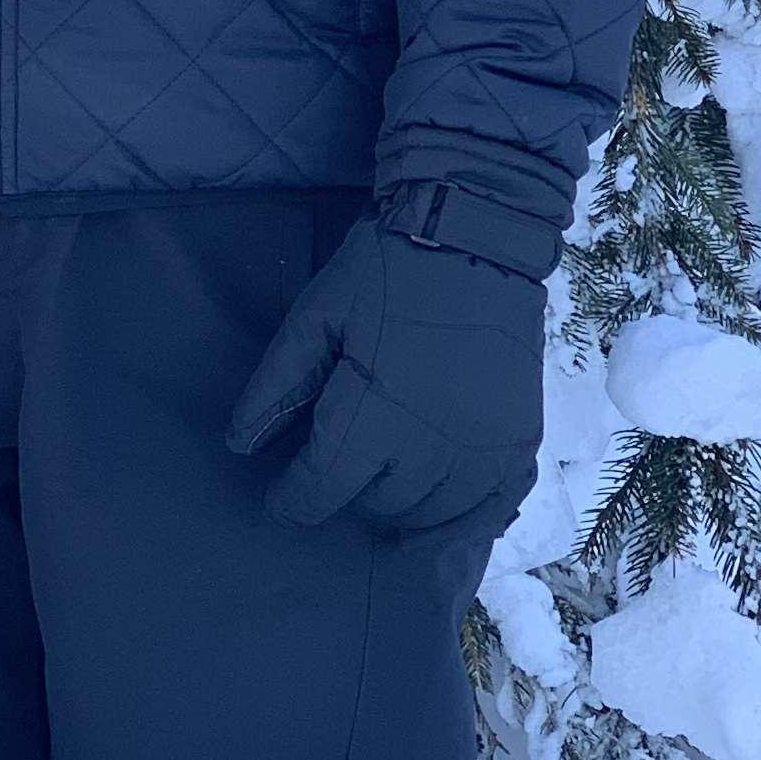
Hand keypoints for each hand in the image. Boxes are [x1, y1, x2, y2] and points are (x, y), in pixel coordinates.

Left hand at [226, 216, 546, 539]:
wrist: (478, 236)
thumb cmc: (386, 272)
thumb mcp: (317, 316)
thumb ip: (277, 384)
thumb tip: (240, 444)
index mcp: (374, 413)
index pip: (323, 488)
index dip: (293, 501)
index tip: (281, 501)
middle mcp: (433, 446)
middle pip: (375, 507)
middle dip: (346, 492)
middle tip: (338, 467)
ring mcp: (484, 450)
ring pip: (428, 518)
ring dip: (398, 506)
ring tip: (381, 480)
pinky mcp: (520, 443)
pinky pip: (489, 512)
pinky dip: (458, 523)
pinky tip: (435, 516)